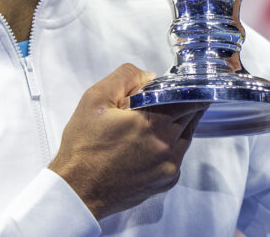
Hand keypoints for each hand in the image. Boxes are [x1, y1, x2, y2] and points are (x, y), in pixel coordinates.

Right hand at [48, 63, 205, 219]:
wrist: (78, 191)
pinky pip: (178, 155)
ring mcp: (169, 166)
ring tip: (153, 120)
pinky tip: (148, 142)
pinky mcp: (166, 181)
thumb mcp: (95, 99)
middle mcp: (167, 146)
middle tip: (164, 99)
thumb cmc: (84, 146)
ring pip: (186, 135)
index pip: (188, 97)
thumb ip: (125, 77)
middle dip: (181, 103)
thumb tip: (149, 77)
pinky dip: (170, 144)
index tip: (177, 83)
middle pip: (191, 115)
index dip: (184, 86)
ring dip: (177, 123)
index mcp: (153, 122)